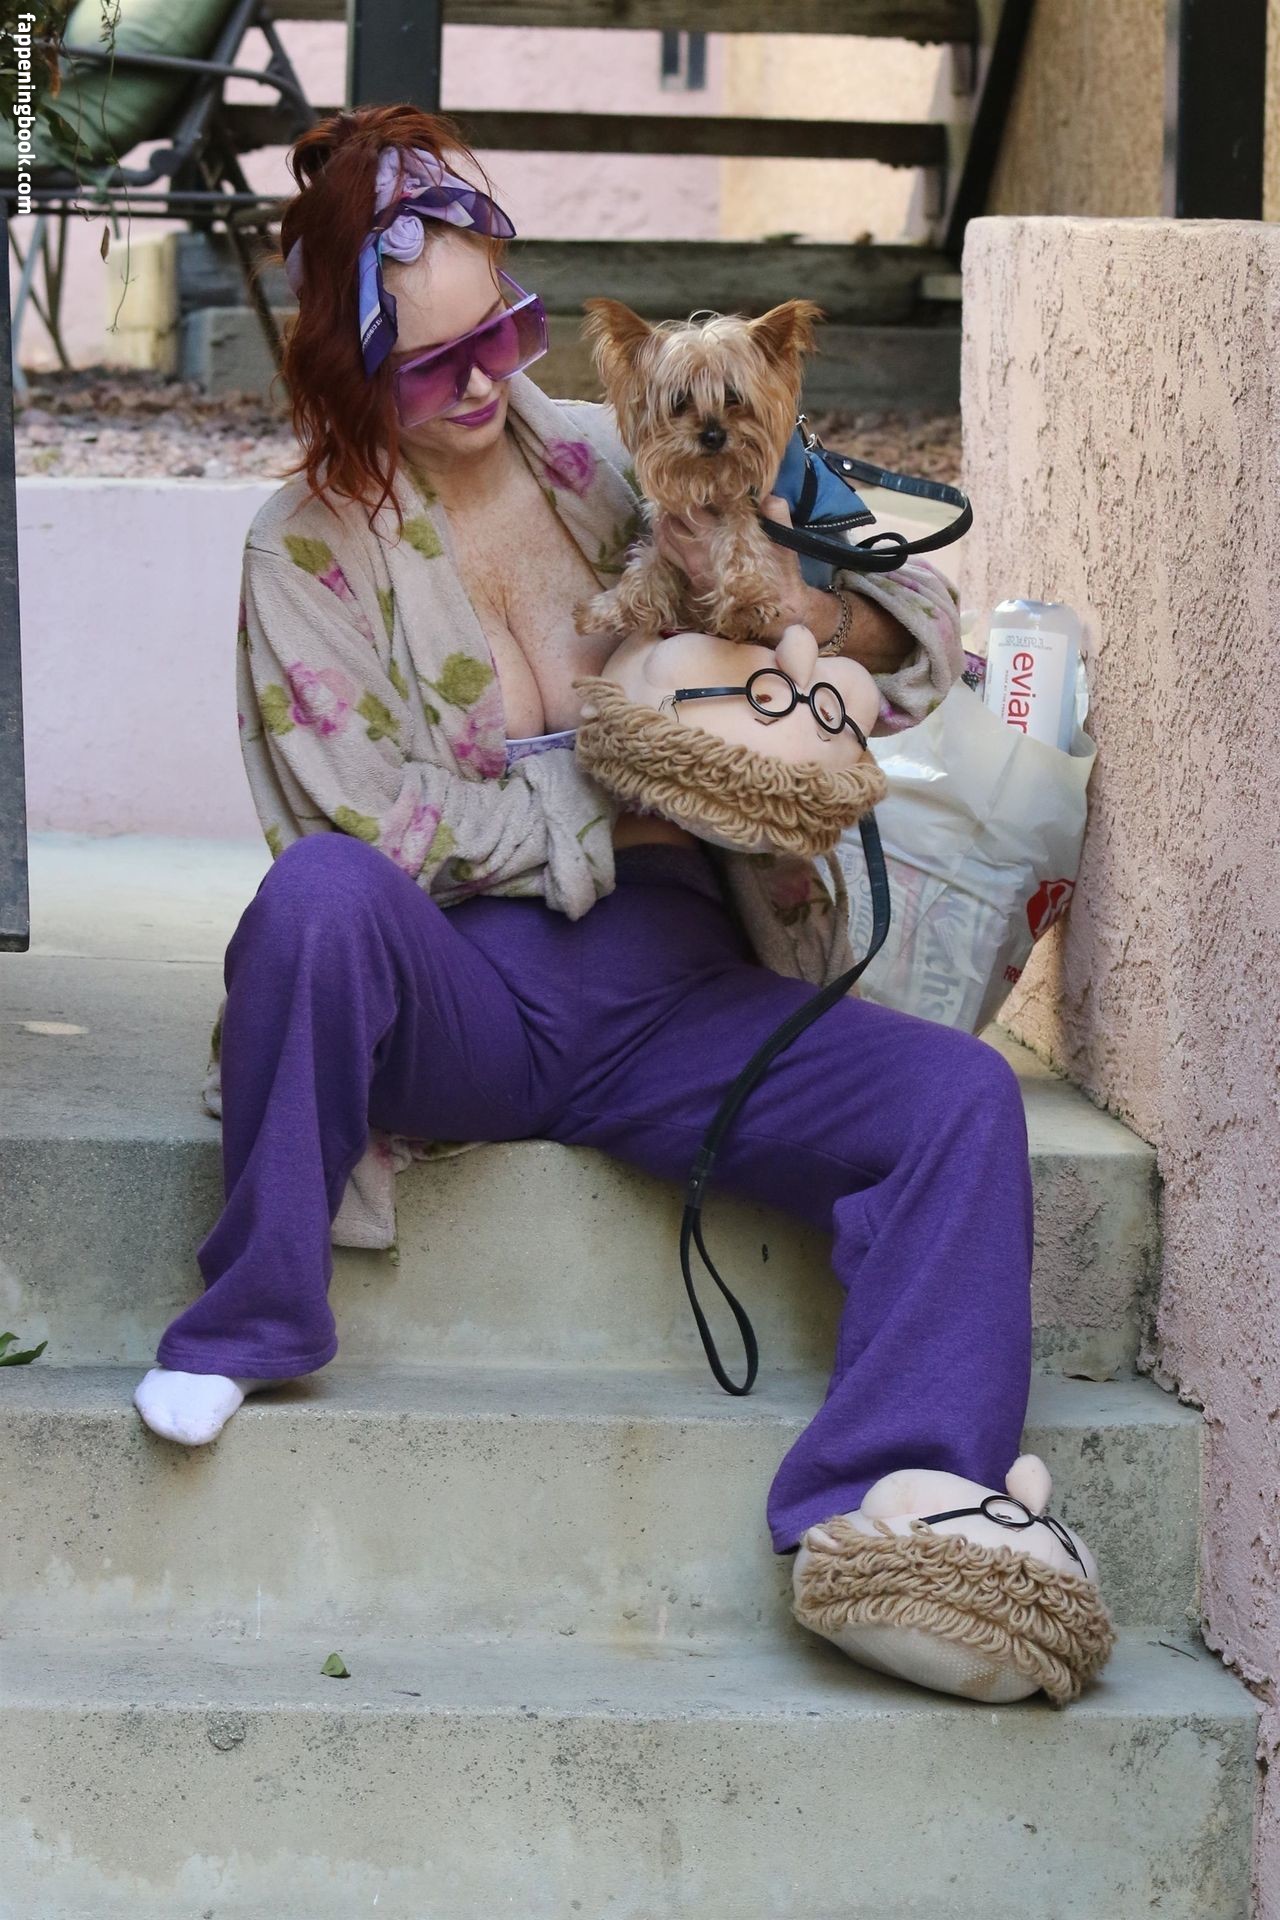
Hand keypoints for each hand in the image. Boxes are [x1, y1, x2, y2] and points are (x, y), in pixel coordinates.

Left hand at [653, 495, 832, 643]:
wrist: (777, 610)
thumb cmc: (779, 572)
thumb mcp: (783, 539)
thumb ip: (775, 511)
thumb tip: (764, 493)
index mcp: (718, 539)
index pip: (690, 511)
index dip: (688, 495)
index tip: (693, 486)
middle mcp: (699, 555)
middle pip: (669, 523)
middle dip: (670, 508)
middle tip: (676, 496)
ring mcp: (691, 570)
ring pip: (663, 541)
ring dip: (663, 524)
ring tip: (670, 512)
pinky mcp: (691, 582)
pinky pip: (668, 557)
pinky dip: (665, 542)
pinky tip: (672, 533)